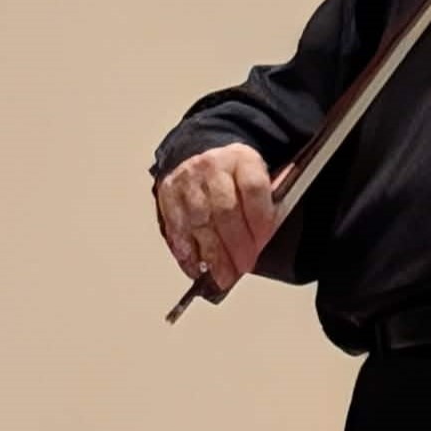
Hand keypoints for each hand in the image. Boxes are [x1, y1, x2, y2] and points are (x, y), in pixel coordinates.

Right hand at [155, 142, 275, 290]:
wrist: (201, 154)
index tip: (263, 242)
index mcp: (241, 158)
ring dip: (213, 255)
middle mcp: (212, 166)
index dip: (259, 218)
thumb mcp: (255, 174)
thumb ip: (262, 200)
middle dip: (237, 243)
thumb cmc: (234, 174)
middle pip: (225, 209)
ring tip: (223, 276)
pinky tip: (198, 270)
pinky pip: (177, 229)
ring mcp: (187, 181)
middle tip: (245, 265)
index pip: (253, 187)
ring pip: (200, 222)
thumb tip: (263, 240)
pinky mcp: (167, 196)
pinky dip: (188, 254)